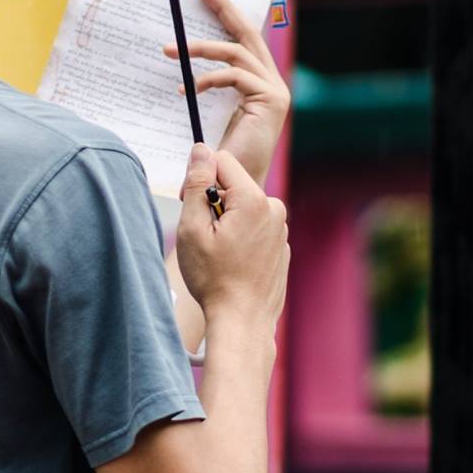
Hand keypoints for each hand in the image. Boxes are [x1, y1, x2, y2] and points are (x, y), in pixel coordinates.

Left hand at [166, 0, 290, 185]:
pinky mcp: (271, 99)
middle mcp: (272, 81)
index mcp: (259, 81)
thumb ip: (203, 84)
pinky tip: (186, 90)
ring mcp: (275, 90)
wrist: (232, 188)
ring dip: (200, 48)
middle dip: (223, 7)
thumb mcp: (207, 110)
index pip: (243, 37)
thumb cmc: (216, 154)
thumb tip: (176, 53)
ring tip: (168, 51)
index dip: (226, 11)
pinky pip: (234, 75)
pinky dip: (207, 78)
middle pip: (248, 32)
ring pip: (236, 51)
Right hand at [174, 145, 287, 331]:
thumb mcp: (193, 229)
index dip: (201, 178)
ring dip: (227, 222)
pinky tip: (233, 263)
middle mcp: (274, 209)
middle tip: (203, 236)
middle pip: (234, 185)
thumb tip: (200, 150)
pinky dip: (241, 238)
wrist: (243, 322)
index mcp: (254, 200)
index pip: (222, 161)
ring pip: (244, 207)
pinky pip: (254, 227)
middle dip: (214, 202)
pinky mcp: (280, 245)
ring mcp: (280, 229)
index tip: (192, 206)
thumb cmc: (214, 279)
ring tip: (219, 253)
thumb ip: (196, 184)